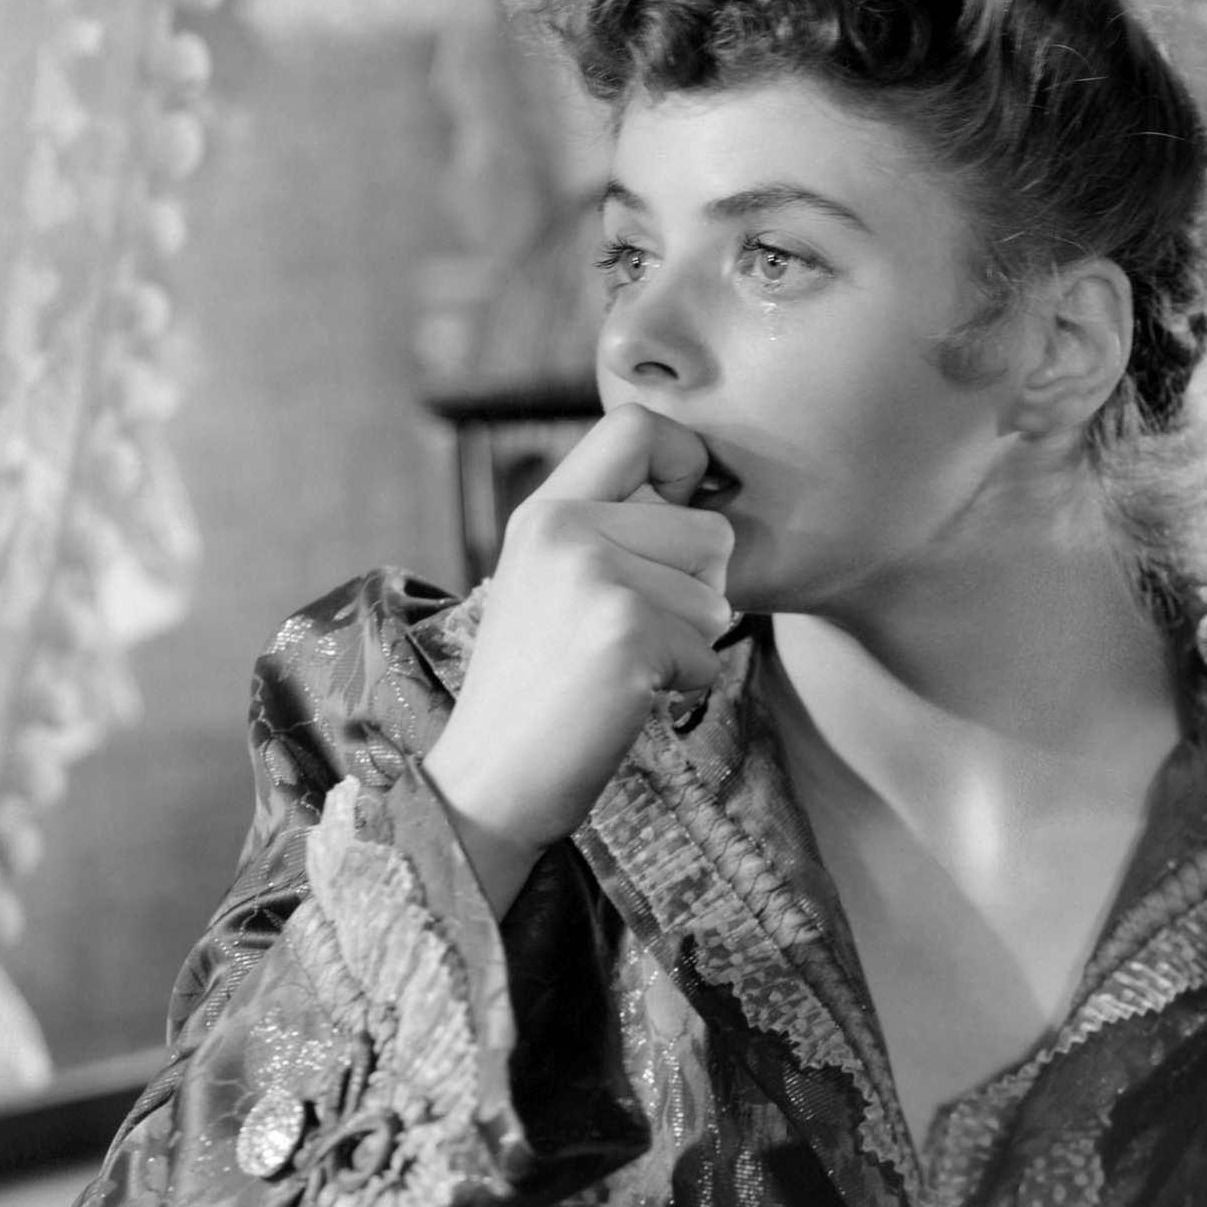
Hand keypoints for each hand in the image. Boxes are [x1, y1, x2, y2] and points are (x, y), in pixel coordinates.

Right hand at [425, 404, 733, 915]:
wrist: (488, 780)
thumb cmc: (539, 687)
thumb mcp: (554, 578)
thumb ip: (610, 525)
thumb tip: (707, 489)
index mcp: (545, 508)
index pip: (640, 425)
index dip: (684, 463)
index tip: (676, 517)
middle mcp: (564, 527)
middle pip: (711, 527)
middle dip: (699, 588)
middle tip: (631, 632)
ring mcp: (595, 577)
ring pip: (718, 592)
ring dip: (691, 640)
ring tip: (619, 665)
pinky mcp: (627, 632)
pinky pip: (711, 649)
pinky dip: (684, 683)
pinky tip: (623, 697)